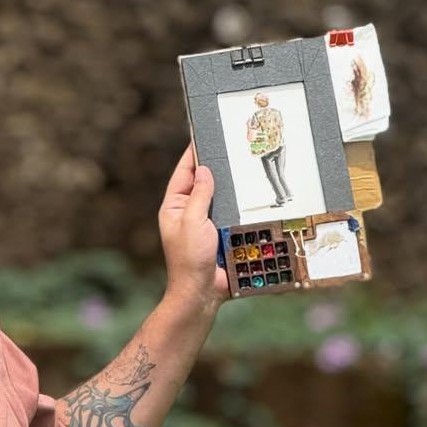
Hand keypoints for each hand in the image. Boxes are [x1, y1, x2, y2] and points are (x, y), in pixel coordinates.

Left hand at [157, 147, 228, 308]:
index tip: (203, 134)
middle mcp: (188, 212)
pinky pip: (231, 213)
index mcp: (174, 207)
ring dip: (230, 186)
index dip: (193, 153)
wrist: (202, 293)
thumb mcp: (192, 221)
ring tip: (244, 164)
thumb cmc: (189, 259)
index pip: (183, 172)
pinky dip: (240, 204)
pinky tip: (252, 193)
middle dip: (215, 166)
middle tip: (230, 146)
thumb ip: (199, 194)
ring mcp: (205, 223)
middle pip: (203, 182)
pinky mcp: (221, 234)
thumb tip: (204, 169)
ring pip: (219, 197)